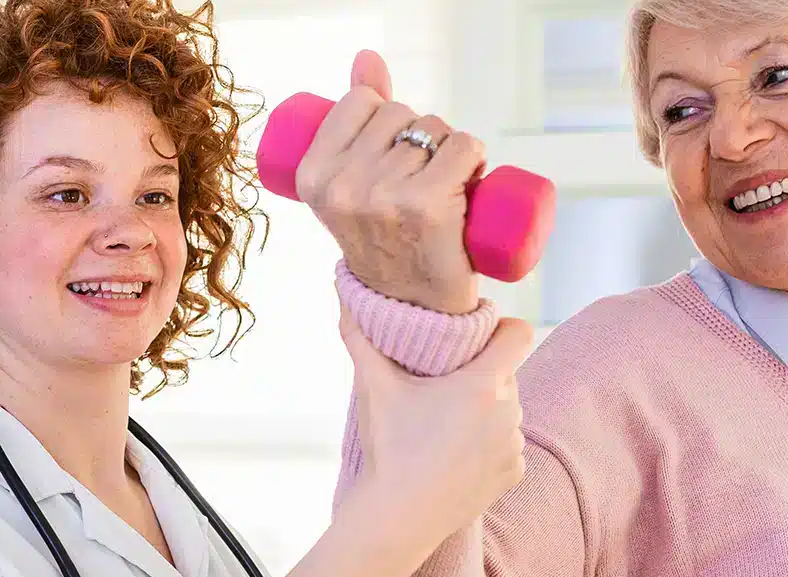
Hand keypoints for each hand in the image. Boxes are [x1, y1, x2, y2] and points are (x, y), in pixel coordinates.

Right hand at [296, 49, 483, 314]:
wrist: (413, 308)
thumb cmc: (386, 239)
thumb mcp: (353, 182)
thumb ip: (354, 117)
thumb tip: (368, 57)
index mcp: (312, 176)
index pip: (360, 102)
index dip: (385, 117)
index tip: (390, 155)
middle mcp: (342, 187)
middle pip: (400, 114)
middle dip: (419, 134)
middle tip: (421, 179)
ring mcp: (384, 197)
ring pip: (435, 129)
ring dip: (450, 149)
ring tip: (442, 189)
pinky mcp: (427, 206)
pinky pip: (462, 147)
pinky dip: (474, 158)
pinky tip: (466, 187)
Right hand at [338, 305, 530, 547]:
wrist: (398, 518)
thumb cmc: (389, 449)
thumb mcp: (374, 389)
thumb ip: (361, 340)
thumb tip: (344, 301)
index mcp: (484, 384)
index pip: (519, 334)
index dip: (502, 328)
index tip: (479, 336)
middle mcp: (510, 411)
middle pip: (506, 375)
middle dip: (481, 376)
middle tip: (444, 387)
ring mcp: (514, 445)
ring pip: (507, 413)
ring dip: (486, 413)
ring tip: (446, 427)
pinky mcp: (514, 473)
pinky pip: (507, 447)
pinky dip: (488, 447)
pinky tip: (456, 457)